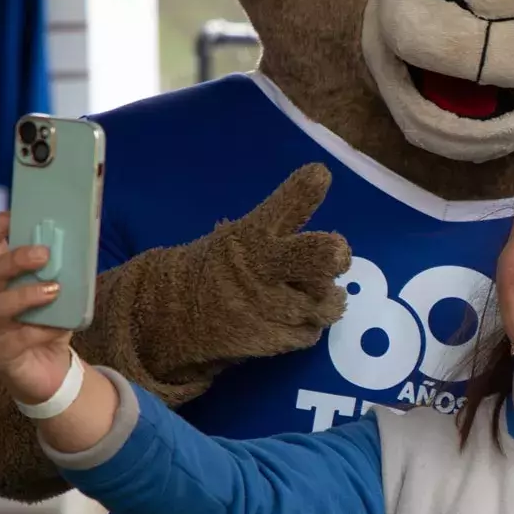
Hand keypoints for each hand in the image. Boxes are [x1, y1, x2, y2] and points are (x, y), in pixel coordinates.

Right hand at [0, 212, 74, 404]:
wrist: (49, 373)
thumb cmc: (50, 327)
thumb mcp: (60, 298)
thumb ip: (64, 275)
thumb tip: (83, 248)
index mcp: (4, 279)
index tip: (12, 216)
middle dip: (18, 258)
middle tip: (44, 254)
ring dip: (27, 294)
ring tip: (54, 290)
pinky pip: (18, 337)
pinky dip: (41, 331)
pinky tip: (57, 330)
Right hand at [201, 164, 352, 355]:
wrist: (177, 313)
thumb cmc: (221, 268)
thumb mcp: (239, 236)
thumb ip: (280, 228)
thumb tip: (328, 229)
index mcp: (253, 235)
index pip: (284, 207)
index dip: (304, 191)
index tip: (320, 175)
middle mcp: (265, 267)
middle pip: (316, 257)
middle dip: (334, 254)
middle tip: (336, 256)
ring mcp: (271, 306)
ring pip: (326, 301)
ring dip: (328, 298)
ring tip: (318, 293)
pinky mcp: (273, 338)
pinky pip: (312, 331)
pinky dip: (309, 324)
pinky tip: (295, 316)